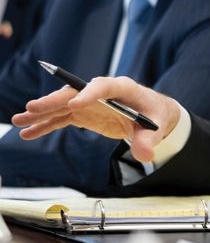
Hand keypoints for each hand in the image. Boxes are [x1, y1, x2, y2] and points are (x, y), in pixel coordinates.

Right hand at [11, 76, 180, 161]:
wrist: (150, 114)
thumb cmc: (154, 116)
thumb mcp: (156, 127)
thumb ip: (149, 140)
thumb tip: (145, 155)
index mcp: (124, 88)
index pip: (105, 87)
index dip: (89, 94)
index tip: (74, 104)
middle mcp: (102, 92)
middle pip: (75, 93)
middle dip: (54, 101)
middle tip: (33, 108)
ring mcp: (90, 102)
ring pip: (63, 105)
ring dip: (41, 113)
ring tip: (20, 120)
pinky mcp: (83, 113)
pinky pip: (61, 119)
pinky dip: (45, 126)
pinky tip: (27, 133)